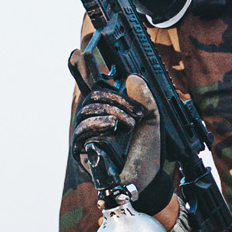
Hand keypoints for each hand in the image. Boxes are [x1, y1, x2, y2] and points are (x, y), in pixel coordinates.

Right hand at [69, 64, 167, 209]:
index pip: (92, 84)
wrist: (145, 180)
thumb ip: (145, 98)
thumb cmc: (146, 152)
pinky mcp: (82, 149)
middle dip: (112, 98)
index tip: (79, 52)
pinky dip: (97, 123)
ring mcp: (87, 133)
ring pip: (86, 108)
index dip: (83, 68)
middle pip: (92, 94)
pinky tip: (112, 126)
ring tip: (126, 123)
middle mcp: (95, 118)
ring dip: (110, 111)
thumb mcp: (152, 120)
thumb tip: (131, 78)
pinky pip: (82, 129)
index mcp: (110, 109)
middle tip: (132, 112)